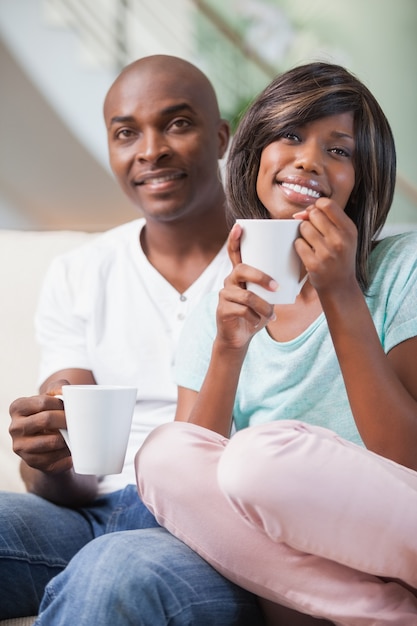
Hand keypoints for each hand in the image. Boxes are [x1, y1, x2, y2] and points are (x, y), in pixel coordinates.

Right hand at [9, 379, 71, 473]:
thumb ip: (58, 387)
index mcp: (17, 407)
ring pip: (52, 442)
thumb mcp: (53, 397)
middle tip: (78, 421)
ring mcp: (21, 447)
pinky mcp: (32, 462)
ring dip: (68, 438)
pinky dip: (68, 454)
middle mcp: (14, 427)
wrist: (47, 441)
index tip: (71, 407)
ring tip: (76, 435)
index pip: (44, 402)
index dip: (62, 404)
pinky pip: (55, 459)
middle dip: (66, 420)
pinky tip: (73, 450)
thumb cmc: (52, 413)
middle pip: (47, 420)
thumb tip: (64, 392)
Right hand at [216, 223, 275, 349]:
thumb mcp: (267, 296)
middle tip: (276, 287)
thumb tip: (303, 269)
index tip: (240, 226)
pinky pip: (243, 310)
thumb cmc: (256, 312)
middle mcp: (229, 280)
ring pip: (246, 295)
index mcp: (240, 274)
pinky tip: (258, 322)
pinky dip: (255, 317)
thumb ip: (277, 283)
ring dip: (263, 306)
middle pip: (242, 269)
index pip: (234, 252)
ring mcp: (224, 295)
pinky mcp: (223, 309)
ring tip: (271, 314)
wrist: (240, 337)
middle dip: (261, 277)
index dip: (235, 238)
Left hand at [294, 198, 357, 294]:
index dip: (316, 206)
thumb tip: (301, 213)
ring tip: (312, 244)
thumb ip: (327, 219)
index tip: (315, 215)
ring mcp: (327, 253)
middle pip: (313, 214)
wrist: (340, 285)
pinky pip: (298, 243)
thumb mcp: (344, 236)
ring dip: (304, 234)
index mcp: (349, 229)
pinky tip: (308, 253)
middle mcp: (340, 240)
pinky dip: (300, 247)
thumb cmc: (339, 257)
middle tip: (314, 233)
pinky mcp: (314, 264)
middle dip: (309, 220)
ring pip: (304, 227)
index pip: (327, 204)